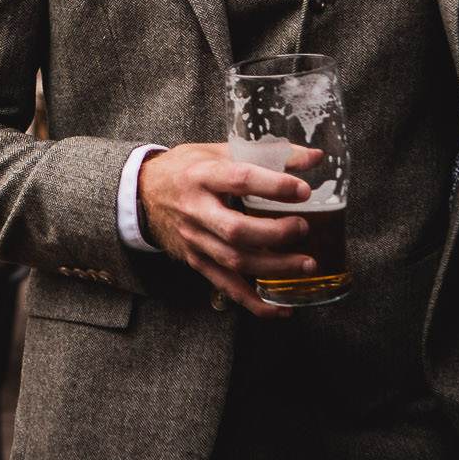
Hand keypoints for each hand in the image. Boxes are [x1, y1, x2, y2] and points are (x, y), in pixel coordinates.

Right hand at [138, 141, 319, 317]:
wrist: (143, 191)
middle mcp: (195, 209)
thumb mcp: (219, 151)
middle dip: (275, 234)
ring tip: (306, 265)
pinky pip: (226, 286)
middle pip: (236, 229)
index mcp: (202, 175)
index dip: (273, 186)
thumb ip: (267, 155)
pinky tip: (280, 308)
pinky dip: (255, 302)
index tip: (302, 190)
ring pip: (234, 261)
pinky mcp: (196, 260)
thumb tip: (315, 158)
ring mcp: (195, 238)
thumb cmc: (187, 168)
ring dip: (274, 268)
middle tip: (303, 229)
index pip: (239, 179)